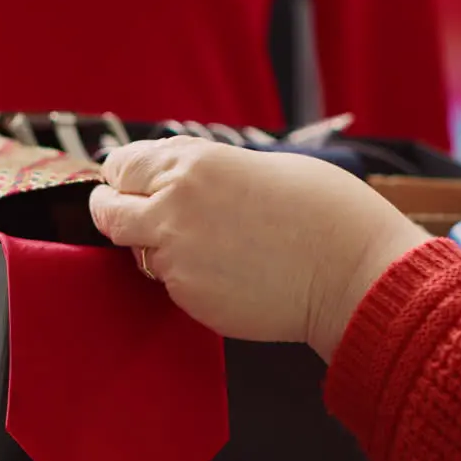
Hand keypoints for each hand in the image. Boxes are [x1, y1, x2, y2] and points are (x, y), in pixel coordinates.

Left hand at [88, 137, 430, 359]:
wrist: (353, 272)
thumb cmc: (323, 211)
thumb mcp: (259, 165)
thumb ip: (206, 171)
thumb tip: (175, 179)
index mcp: (193, 163)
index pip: (121, 166)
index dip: (124, 177)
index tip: (129, 185)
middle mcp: (174, 205)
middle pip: (107, 211)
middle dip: (116, 213)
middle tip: (132, 218)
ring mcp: (177, 256)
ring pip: (138, 253)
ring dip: (158, 250)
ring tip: (213, 247)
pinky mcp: (190, 297)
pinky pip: (171, 285)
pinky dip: (189, 280)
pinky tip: (230, 273)